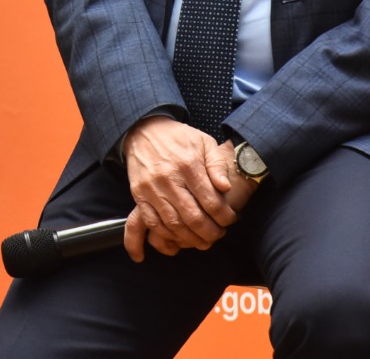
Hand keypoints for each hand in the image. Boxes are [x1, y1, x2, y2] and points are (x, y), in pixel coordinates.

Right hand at [121, 117, 246, 261]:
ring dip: (191, 238)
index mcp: (189, 165)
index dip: (224, 217)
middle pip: (193, 217)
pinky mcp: (139, 195)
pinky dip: (167, 235)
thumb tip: (226, 188)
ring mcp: (152, 189)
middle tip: (219, 234)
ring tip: (203, 240)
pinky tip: (179, 237)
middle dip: (210, 232)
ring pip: (174, 224)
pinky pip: (152, 223)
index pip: (211, 202)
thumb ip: (217, 164)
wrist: (144, 130)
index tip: (230, 219)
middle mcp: (169, 179)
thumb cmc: (179, 138)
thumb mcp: (204, 142)